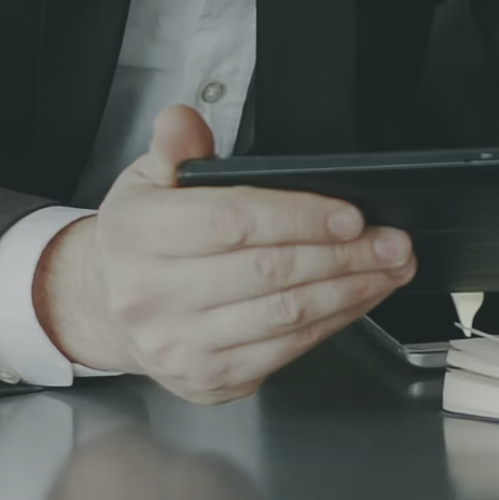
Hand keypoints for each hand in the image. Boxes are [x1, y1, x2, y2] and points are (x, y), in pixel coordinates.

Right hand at [34, 106, 415, 403]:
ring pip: (283, 316)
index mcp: (138, 236)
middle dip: (343, 256)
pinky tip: (358, 298)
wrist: (106, 306)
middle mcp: (152, 297)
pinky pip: (283, 352)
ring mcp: (180, 345)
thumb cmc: (141, 240)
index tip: (350, 216)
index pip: (230, 223)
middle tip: (391, 241)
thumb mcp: (146, 180)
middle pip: (267, 273)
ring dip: (350, 291)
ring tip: (389, 267)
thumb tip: (184, 121)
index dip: (298, 218)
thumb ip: (176, 147)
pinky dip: (332, 323)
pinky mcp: (207, 379)